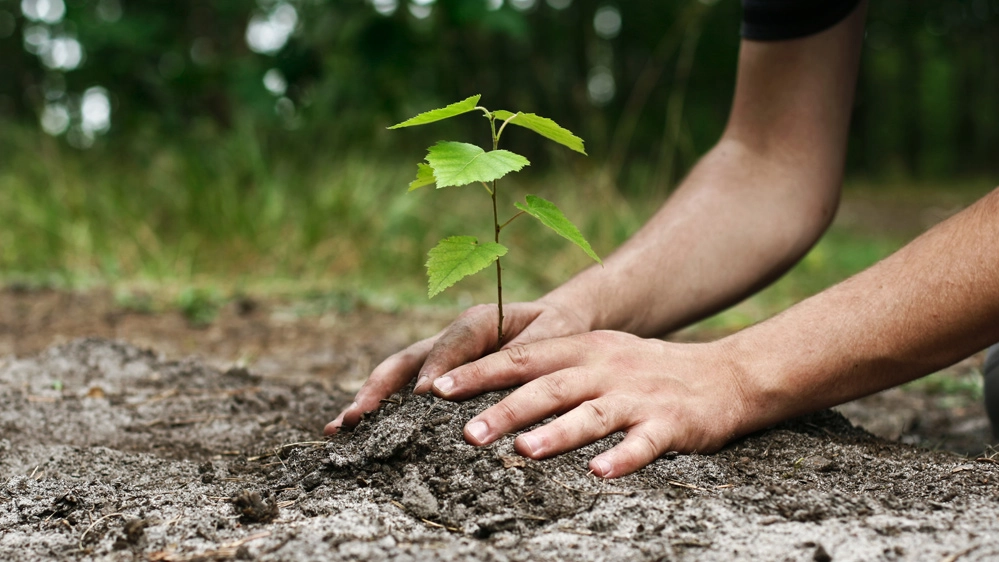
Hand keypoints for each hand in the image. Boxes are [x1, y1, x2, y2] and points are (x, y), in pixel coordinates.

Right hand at [324, 299, 590, 433]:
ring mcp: (439, 356)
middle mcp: (450, 338)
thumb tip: (498, 375)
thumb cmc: (558, 330)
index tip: (424, 396)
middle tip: (356, 417)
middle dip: (379, 388)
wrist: (558, 322)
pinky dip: (381, 409)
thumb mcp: (553, 335)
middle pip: (406, 360)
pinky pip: (404, 390)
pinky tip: (356, 433)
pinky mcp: (438, 374)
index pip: (452, 343)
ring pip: (396, 375)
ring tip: (339, 428)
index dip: (437, 367)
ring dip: (368, 400)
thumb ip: (527, 351)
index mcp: (479, 321)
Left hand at [429, 331, 751, 477]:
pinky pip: (643, 443)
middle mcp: (606, 368)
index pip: (523, 357)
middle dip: (506, 408)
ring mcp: (638, 396)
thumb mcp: (599, 355)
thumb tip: (488, 387)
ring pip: (592, 414)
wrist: (725, 375)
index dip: (479, 372)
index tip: (438, 388)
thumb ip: (551, 367)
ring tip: (523, 452)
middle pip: (549, 387)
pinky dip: (622, 458)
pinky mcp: (670, 423)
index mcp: (583, 349)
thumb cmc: (646, 371)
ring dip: (557, 433)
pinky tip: (599, 474)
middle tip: (466, 432)